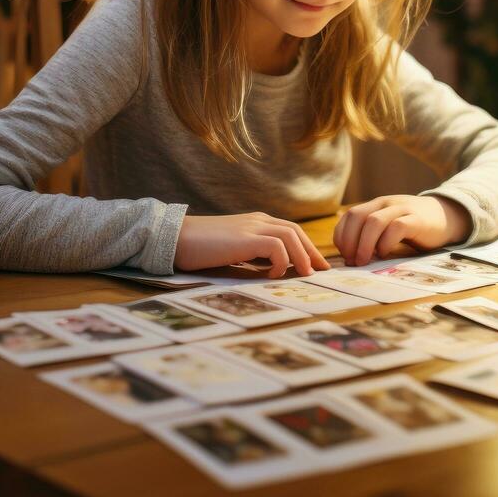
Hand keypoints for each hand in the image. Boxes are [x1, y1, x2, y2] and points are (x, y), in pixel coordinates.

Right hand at [174, 212, 331, 278]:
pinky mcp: (245, 237)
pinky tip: (274, 274)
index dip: (306, 247)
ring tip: (305, 275)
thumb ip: (251, 254)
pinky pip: (276, 246)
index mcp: (255, 222)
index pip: (290, 231)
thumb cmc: (200, 248)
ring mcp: (251, 226)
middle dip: (311, 252)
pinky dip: (282, 261)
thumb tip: (271, 270)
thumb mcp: (232, 249)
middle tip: (321, 272)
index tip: (316, 265)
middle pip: (295, 231)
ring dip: (302, 257)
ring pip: (290, 236)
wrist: (176, 237)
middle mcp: (257, 220)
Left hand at [332, 195, 472, 266]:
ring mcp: (401, 209)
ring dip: (364, 244)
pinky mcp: (417, 220)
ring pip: (374, 221)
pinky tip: (384, 253)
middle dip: (349, 240)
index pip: (350, 215)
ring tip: (363, 261)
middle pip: (358, 216)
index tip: (343, 254)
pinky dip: (386, 242)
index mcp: (376, 205)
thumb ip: (371, 234)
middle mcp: (386, 203)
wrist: (445, 217)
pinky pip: (396, 227)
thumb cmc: (412, 227)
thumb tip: (350, 257)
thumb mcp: (388, 226)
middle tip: (351, 261)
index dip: (342, 235)